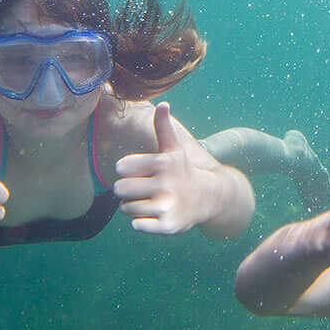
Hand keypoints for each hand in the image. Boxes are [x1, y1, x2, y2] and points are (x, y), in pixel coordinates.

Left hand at [114, 102, 232, 234]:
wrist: (208, 198)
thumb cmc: (183, 171)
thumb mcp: (174, 149)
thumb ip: (163, 127)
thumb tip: (163, 103)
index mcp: (162, 163)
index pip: (122, 167)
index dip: (127, 171)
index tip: (139, 172)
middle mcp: (164, 184)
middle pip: (120, 189)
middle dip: (127, 191)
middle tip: (141, 190)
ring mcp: (166, 206)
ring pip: (127, 208)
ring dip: (133, 207)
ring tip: (149, 202)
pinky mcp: (167, 226)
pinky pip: (137, 225)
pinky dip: (140, 222)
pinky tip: (153, 216)